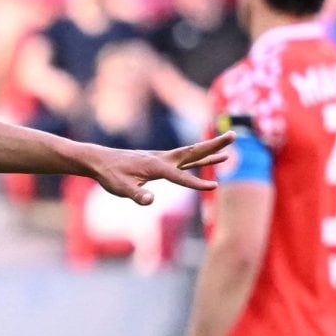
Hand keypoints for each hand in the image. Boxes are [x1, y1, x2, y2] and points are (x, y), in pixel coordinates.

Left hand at [86, 132, 234, 204]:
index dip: (196, 184)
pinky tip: (209, 159)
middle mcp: (162, 158)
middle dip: (214, 146)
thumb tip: (150, 201)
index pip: (181, 177)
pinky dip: (199, 157)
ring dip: (211, 151)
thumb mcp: (120, 188)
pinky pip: (184, 158)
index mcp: (156, 166)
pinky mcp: (160, 160)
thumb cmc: (109, 175)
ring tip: (230, 149)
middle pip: (194, 151)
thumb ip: (137, 195)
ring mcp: (162, 158)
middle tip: (235, 135)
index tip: (214, 187)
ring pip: (192, 153)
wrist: (99, 161)